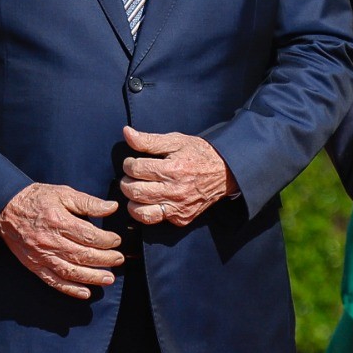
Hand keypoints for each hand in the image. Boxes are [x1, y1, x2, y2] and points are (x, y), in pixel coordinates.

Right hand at [0, 183, 122, 298]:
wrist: (5, 208)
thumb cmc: (37, 199)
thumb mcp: (64, 193)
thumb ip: (89, 202)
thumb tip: (112, 207)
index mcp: (59, 222)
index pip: (89, 236)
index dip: (106, 240)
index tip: (116, 241)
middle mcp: (51, 242)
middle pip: (82, 255)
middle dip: (104, 260)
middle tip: (119, 260)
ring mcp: (41, 256)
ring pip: (70, 272)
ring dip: (92, 277)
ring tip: (108, 279)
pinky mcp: (34, 265)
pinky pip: (53, 281)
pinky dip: (70, 289)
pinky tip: (85, 293)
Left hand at [119, 126, 237, 226]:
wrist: (225, 172)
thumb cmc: (199, 154)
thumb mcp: (177, 141)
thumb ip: (150, 140)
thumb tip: (127, 133)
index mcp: (173, 169)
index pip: (136, 169)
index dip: (128, 164)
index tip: (132, 162)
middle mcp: (175, 191)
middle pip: (134, 191)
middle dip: (126, 182)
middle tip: (132, 177)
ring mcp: (178, 208)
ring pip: (140, 212)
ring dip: (132, 201)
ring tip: (137, 191)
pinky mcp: (181, 218)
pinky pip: (155, 220)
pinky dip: (147, 211)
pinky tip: (150, 201)